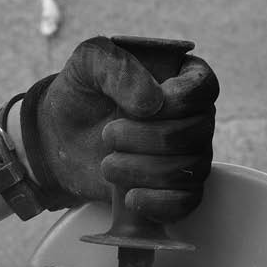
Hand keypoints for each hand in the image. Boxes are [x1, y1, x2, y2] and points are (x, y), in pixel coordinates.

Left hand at [23, 36, 217, 220]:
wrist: (62, 141)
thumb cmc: (81, 95)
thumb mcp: (88, 63)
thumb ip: (118, 66)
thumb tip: (153, 101)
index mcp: (181, 77)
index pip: (204, 87)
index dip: (177, 100)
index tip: (141, 108)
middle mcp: (194, 117)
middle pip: (197, 132)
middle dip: (148, 138)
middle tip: (109, 135)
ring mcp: (190, 157)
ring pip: (188, 170)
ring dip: (143, 170)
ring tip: (108, 165)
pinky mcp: (178, 191)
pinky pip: (186, 202)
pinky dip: (157, 203)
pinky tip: (129, 198)